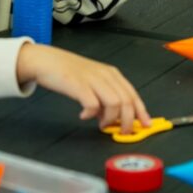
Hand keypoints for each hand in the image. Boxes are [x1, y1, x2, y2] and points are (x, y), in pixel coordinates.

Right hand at [16, 43, 149, 130]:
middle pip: (127, 101)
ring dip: (110, 119)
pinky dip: (91, 114)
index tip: (145, 125)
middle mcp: (105, 75)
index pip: (133, 94)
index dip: (141, 111)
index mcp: (111, 74)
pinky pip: (93, 104)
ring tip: (101, 124)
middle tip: (121, 131)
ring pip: (115, 103)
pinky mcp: (78, 85)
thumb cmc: (69, 72)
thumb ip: (104, 97)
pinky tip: (83, 115)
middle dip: (127, 120)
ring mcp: (92, 79)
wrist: (47, 60)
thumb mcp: (92, 81)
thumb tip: (111, 117)